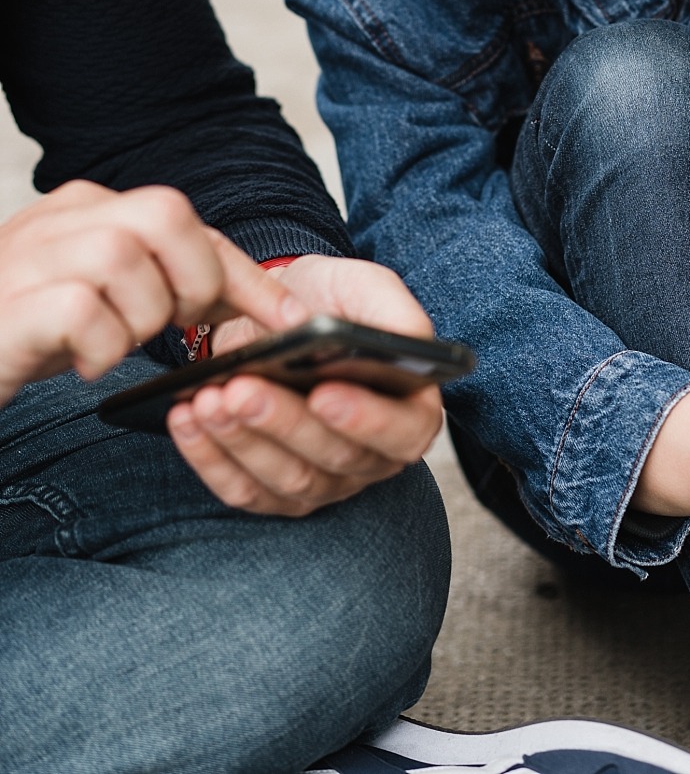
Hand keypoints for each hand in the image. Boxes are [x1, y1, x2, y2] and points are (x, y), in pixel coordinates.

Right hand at [0, 181, 306, 404]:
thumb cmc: (28, 330)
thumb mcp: (106, 300)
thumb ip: (163, 284)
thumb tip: (256, 306)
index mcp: (89, 207)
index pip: (187, 221)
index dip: (244, 272)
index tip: (287, 318)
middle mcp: (61, 216)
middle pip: (165, 213)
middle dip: (194, 280)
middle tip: (174, 327)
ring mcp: (29, 255)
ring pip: (126, 257)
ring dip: (143, 318)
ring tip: (118, 345)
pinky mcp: (8, 303)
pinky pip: (81, 308)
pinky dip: (100, 346)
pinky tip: (88, 364)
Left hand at [166, 255, 443, 515]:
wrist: (278, 311)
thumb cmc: (331, 301)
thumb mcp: (368, 289)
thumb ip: (397, 312)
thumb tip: (411, 339)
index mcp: (409, 411)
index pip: (403, 434)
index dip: (365, 420)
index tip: (323, 392)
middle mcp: (370, 458)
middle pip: (334, 459)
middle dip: (283, 423)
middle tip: (242, 389)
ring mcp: (322, 482)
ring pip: (286, 480)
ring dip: (242, 441)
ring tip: (209, 399)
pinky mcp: (272, 492)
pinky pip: (242, 490)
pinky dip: (209, 458)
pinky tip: (186, 420)